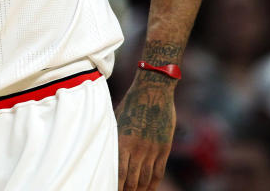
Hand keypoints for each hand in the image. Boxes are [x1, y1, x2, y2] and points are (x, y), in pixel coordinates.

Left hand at [115, 73, 175, 190]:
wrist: (154, 89)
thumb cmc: (131, 102)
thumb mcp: (117, 119)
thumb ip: (115, 138)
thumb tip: (106, 153)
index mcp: (122, 142)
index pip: (118, 174)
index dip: (115, 187)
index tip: (110, 189)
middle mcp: (137, 149)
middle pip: (131, 181)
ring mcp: (152, 149)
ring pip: (145, 179)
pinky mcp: (164, 148)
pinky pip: (158, 172)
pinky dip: (153, 184)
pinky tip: (148, 190)